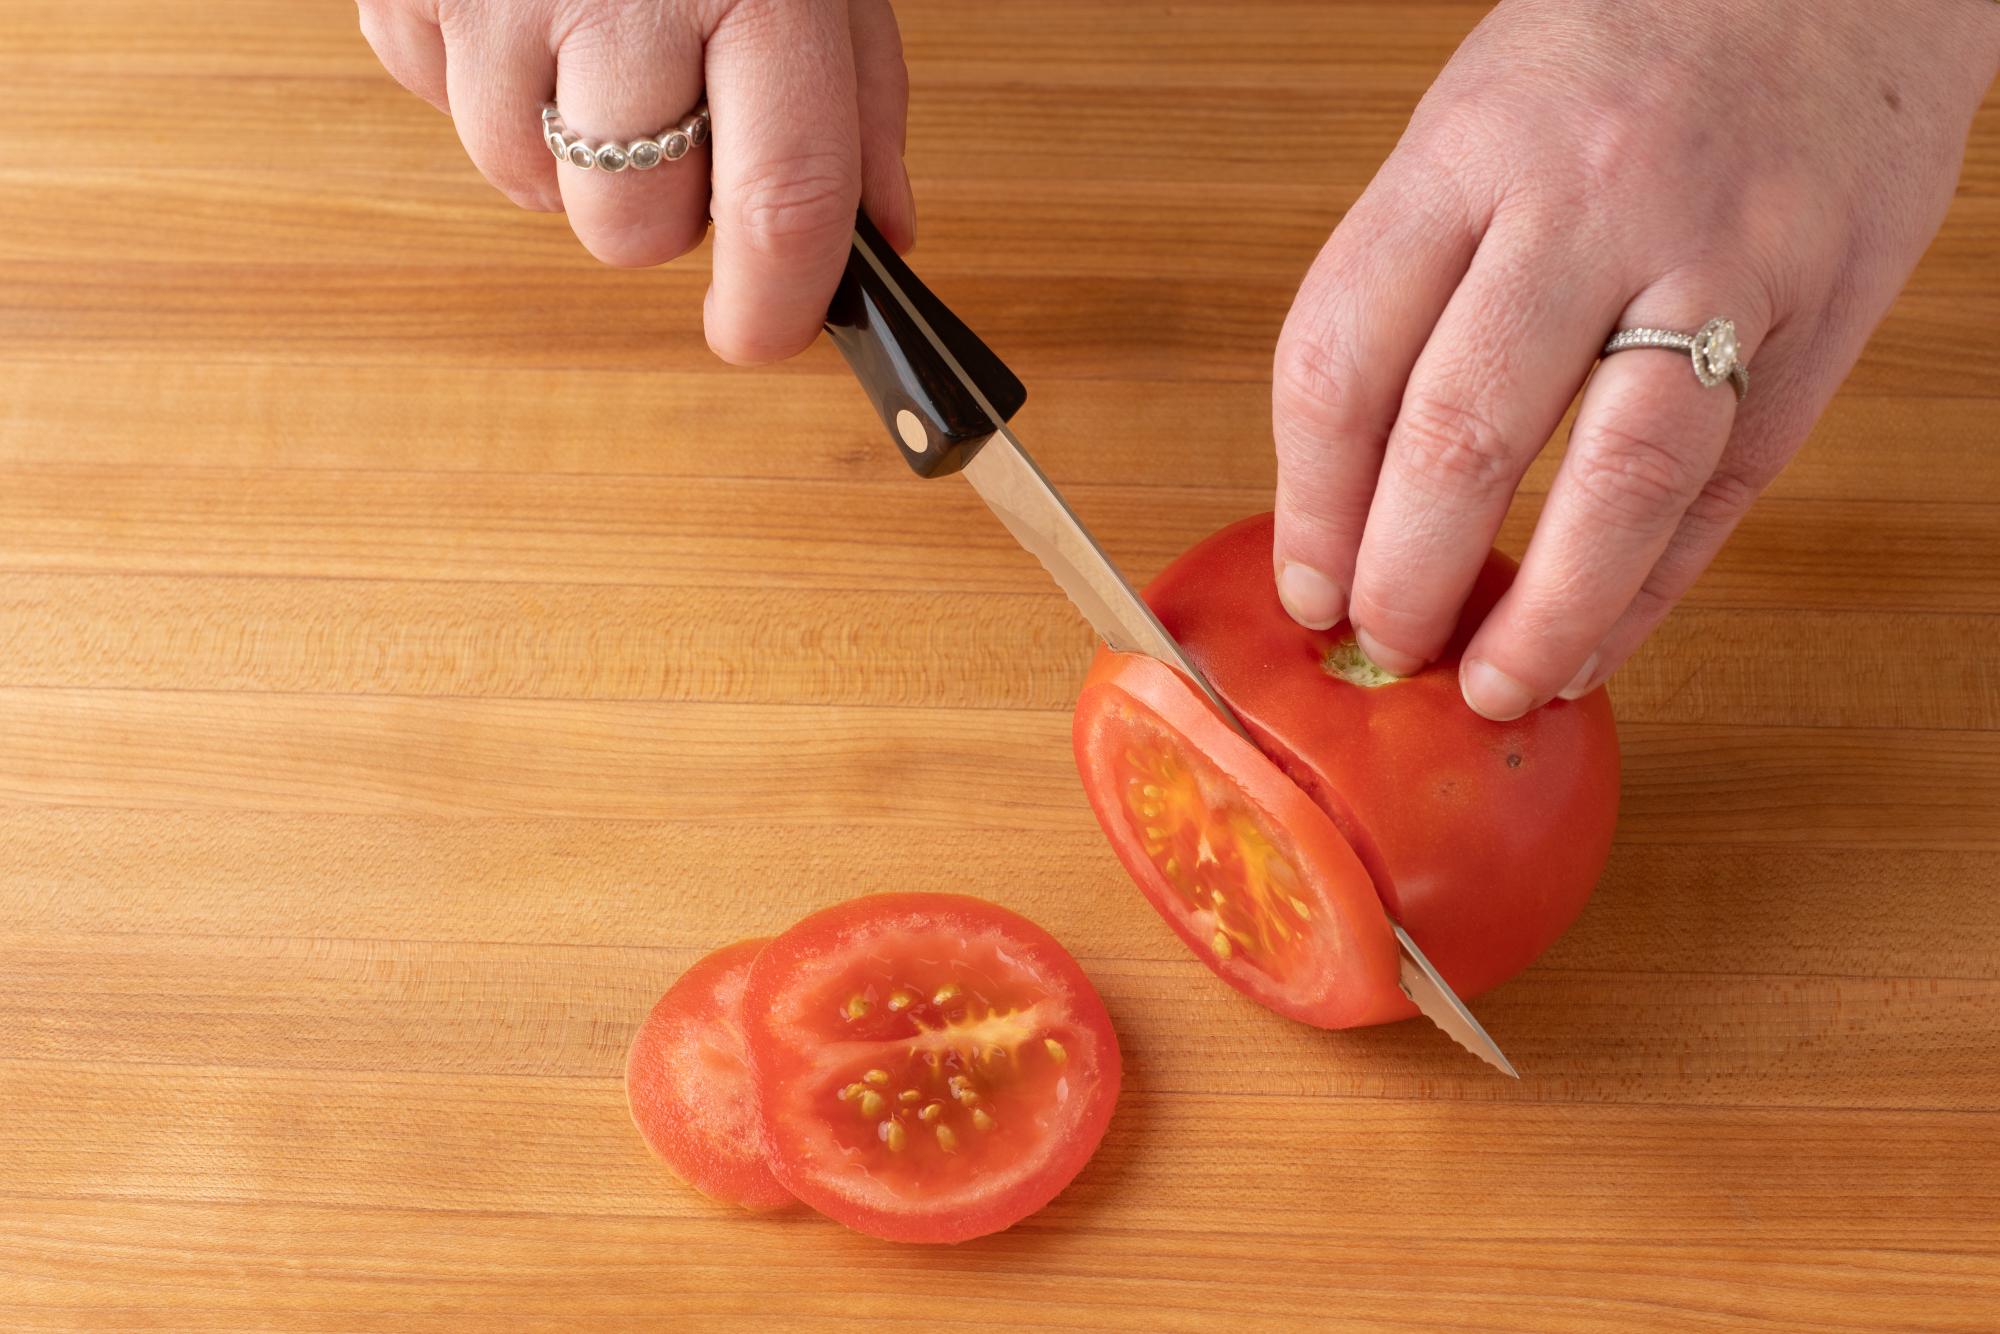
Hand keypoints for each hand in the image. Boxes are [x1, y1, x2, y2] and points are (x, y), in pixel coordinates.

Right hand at [356, 0, 913, 363]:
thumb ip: (859, 108)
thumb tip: (877, 246)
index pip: (778, 203)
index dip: (774, 304)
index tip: (763, 337)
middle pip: (629, 231)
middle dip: (662, 212)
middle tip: (677, 125)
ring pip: (530, 190)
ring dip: (571, 156)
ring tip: (598, 47)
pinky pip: (448, 117)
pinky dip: (495, 95)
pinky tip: (531, 16)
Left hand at [1269, 0, 1999, 718]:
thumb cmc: (1629, 48)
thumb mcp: (1478, 121)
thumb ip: (1417, 284)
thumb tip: (1354, 486)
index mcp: (1468, 151)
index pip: (1343, 359)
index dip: (1311, 504)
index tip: (1308, 588)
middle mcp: (1589, 202)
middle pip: (1463, 433)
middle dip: (1409, 576)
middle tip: (1390, 645)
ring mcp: (1719, 258)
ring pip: (1615, 480)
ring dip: (1544, 614)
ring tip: (1496, 685)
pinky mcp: (1820, 316)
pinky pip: (1722, 489)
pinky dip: (1650, 590)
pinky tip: (1596, 645)